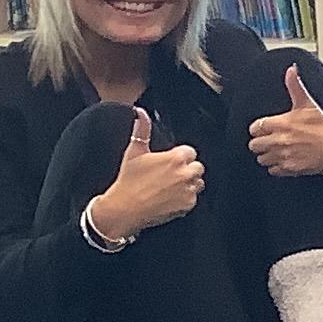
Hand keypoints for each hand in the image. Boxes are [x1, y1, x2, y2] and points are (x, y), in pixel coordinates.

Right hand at [90, 109, 203, 242]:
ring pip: (198, 183)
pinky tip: (168, 198)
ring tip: (167, 187)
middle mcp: (185, 174)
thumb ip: (142, 130)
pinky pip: (193, 198)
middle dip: (186, 169)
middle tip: (168, 175)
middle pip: (197, 167)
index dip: (178, 157)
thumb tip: (141, 113)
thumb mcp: (134, 152)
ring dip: (188, 183)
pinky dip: (184, 198)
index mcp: (175, 158)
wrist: (125, 209)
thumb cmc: (128, 181)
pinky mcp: (188, 205)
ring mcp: (188, 190)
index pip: (189, 152)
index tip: (168, 162)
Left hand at [248, 70, 322, 177]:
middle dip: (261, 143)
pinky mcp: (290, 168)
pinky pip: (273, 170)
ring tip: (277, 151)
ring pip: (262, 159)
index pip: (255, 128)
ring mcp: (284, 156)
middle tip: (270, 141)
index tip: (266, 129)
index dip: (259, 129)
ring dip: (267, 155)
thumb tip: (291, 69)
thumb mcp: (308, 104)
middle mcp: (279, 140)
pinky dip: (277, 167)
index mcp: (280, 123)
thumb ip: (295, 86)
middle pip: (254, 145)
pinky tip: (284, 160)